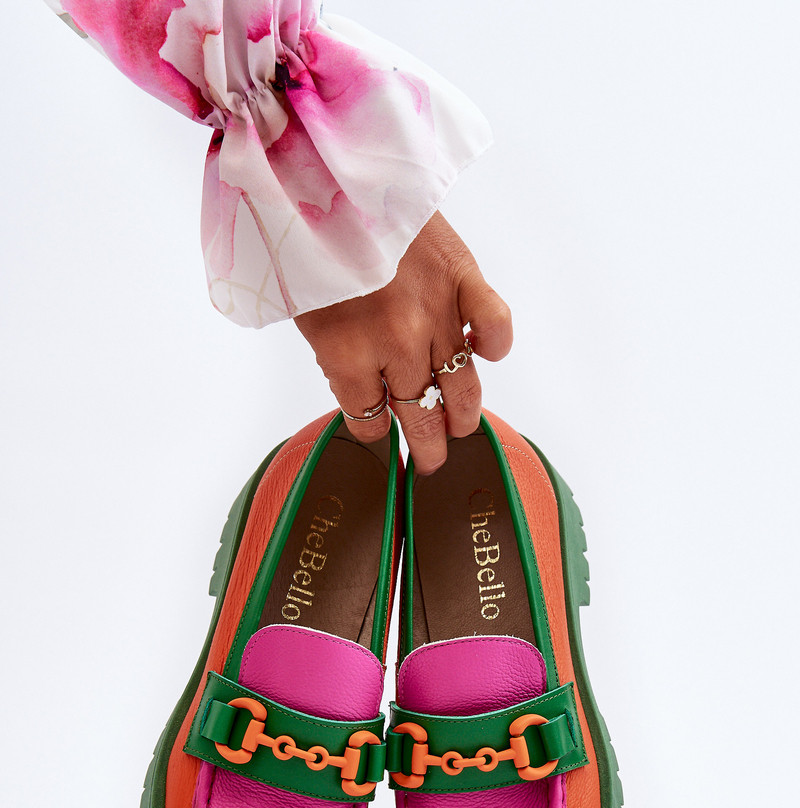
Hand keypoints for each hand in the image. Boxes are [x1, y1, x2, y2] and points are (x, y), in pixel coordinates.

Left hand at [294, 212, 512, 473]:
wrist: (327, 169)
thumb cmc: (308, 240)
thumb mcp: (305, 311)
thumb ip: (339, 355)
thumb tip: (367, 394)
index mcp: (345, 356)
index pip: (369, 421)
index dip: (373, 431)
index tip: (377, 432)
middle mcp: (394, 345)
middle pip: (420, 416)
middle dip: (427, 446)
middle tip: (432, 460)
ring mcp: (434, 314)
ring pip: (460, 387)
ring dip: (462, 414)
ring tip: (461, 427)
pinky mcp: (463, 278)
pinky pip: (493, 328)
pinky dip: (493, 344)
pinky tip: (484, 353)